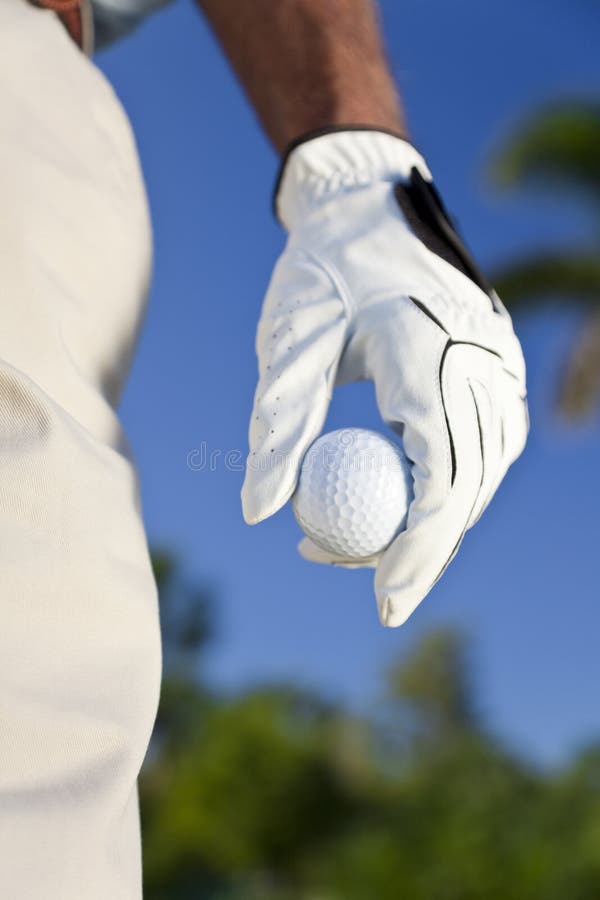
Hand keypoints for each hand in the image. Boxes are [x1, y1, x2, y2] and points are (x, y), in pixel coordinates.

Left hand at [241, 130, 527, 626]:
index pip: (440, 479)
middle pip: (466, 490)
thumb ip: (276, 427)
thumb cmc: (321, 268)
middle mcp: (482, 366)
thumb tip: (259, 513)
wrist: (369, 202)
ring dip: (433, 524)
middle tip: (369, 593)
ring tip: (366, 545)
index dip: (416, 551)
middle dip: (421, 554)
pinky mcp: (497, 370)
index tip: (382, 601)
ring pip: (480, 477)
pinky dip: (447, 488)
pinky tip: (402, 504)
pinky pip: (483, 450)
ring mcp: (499, 368)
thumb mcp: (287, 342)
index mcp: (432, 356)